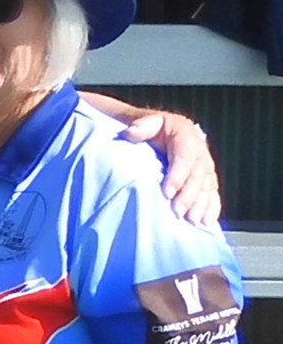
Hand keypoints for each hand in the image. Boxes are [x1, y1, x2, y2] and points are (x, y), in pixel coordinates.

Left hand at [124, 111, 220, 226]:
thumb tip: (131, 132)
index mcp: (186, 136)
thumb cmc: (152, 129)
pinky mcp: (208, 178)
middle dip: (188, 195)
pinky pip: (213, 193)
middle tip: (177, 212)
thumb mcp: (147, 122)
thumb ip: (141, 126)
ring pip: (207, 187)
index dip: (177, 176)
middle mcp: (200, 152)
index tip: (166, 193)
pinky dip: (212, 208)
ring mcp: (206, 166)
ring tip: (192, 220)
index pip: (184, 158)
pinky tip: (207, 221)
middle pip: (197, 176)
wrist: (165, 130)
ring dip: (201, 205)